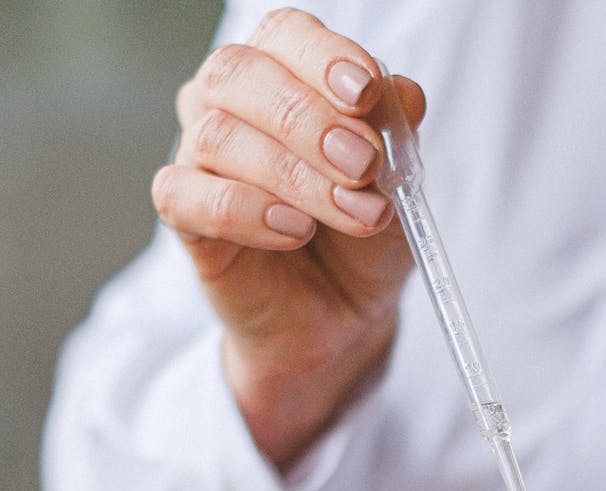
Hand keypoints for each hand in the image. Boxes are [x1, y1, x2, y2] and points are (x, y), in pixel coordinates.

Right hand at [151, 8, 424, 470]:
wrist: (343, 315)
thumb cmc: (362, 238)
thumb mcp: (398, 183)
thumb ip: (396, 130)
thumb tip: (398, 91)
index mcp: (282, 72)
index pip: (286, 35)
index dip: (322, 58)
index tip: (365, 95)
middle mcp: (230, 102)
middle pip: (240, 75)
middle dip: (309, 120)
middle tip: (364, 167)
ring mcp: (200, 157)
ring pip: (219, 136)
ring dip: (294, 176)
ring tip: (351, 214)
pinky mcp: (184, 216)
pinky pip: (185, 195)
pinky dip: (245, 210)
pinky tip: (295, 231)